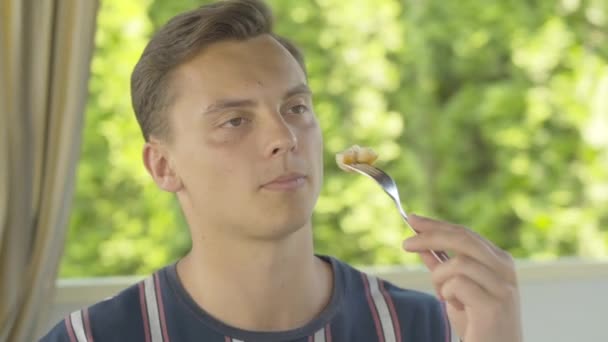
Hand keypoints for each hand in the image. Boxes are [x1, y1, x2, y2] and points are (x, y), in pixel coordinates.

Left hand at [402, 214, 522, 341]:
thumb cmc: (478, 324)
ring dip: (440, 279)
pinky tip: (458, 307)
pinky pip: (458, 284)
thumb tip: (421, 243)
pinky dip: (448, 294)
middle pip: (462, 238)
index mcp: (498, 260)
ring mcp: (502, 286)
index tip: (412, 218)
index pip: (464, 233)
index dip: (436, 224)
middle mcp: (505, 269)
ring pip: (458, 263)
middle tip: (406, 244)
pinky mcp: (494, 304)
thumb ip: (442, 266)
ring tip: (444, 296)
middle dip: (430, 236)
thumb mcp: (455, 290)